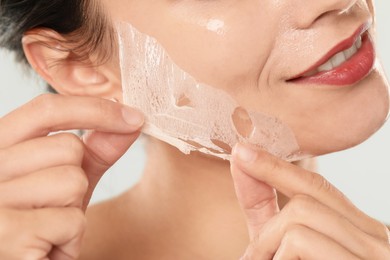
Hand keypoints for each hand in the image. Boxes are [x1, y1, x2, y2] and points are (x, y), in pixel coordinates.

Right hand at [0, 94, 143, 259]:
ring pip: (73, 181)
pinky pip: (72, 220)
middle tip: (52, 208)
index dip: (94, 109)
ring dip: (73, 213)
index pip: (45, 109)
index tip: (132, 116)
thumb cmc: (41, 225)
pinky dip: (70, 239)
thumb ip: (95, 151)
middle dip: (77, 180)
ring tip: (48, 229)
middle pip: (67, 147)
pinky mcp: (7, 231)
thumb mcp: (65, 182)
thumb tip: (131, 120)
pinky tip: (47, 249)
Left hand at [230, 143, 389, 258]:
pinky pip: (301, 241)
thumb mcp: (289, 256)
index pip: (319, 189)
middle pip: (308, 200)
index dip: (277, 166)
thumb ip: (267, 215)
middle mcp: (378, 241)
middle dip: (267, 229)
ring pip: (301, 218)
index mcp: (361, 235)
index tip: (242, 150)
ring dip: (267, 248)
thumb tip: (240, 163)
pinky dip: (278, 256)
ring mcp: (375, 256)